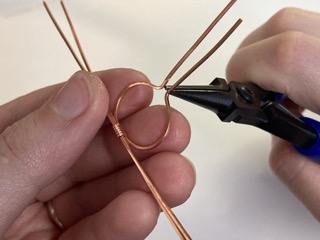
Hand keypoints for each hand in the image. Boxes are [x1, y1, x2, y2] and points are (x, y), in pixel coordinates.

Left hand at [1, 69, 194, 238]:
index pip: (62, 109)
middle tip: (173, 131)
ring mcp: (50, 215)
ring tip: (176, 175)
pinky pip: (99, 232)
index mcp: (6, 145)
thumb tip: (86, 88)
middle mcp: (31, 176)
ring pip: (105, 191)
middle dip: (139, 138)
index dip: (105, 95)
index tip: (140, 88)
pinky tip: (144, 209)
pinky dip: (125, 223)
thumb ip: (33, 140)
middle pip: (94, 150)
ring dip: (145, 181)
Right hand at [226, 8, 319, 219]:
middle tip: (254, 90)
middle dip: (254, 54)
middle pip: (293, 24)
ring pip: (310, 23)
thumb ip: (292, 166)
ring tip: (289, 93)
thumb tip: (276, 133)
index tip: (235, 90)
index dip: (246, 68)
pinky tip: (314, 87)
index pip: (289, 55)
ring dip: (279, 53)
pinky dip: (304, 53)